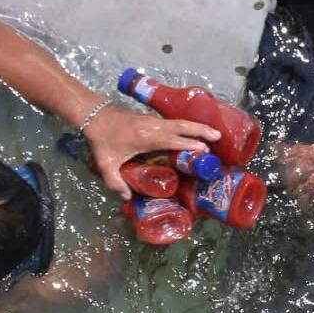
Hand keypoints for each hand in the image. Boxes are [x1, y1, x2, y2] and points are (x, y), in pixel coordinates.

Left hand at [83, 105, 219, 198]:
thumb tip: (127, 197)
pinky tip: (192, 132)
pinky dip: (186, 126)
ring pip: (180, 122)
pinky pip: (173, 122)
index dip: (190, 145)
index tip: (206, 150)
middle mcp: (154, 126)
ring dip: (197, 127)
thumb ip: (116, 182)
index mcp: (147, 137)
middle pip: (183, 126)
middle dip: (202, 130)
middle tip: (219, 137)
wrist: (94, 115)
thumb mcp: (107, 164)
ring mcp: (153, 120)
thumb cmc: (102, 140)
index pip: (174, 140)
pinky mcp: (151, 118)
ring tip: (214, 133)